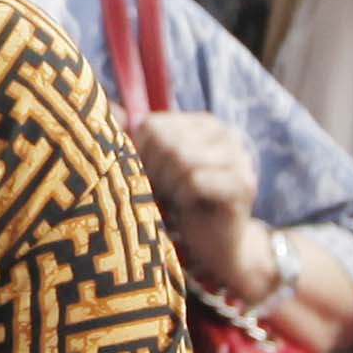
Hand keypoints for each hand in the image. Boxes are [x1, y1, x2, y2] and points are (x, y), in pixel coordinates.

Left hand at [128, 110, 262, 288]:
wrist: (215, 245)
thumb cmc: (180, 204)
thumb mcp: (156, 168)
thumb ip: (136, 138)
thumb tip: (109, 106)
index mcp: (203, 124)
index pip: (153, 125)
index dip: (140, 155)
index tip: (146, 176)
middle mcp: (225, 133)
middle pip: (166, 142)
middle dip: (154, 172)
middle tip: (160, 192)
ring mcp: (238, 156)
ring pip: (181, 159)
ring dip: (169, 186)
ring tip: (174, 198)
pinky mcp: (243, 183)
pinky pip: (195, 181)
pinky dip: (183, 198)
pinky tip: (189, 206)